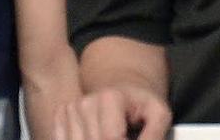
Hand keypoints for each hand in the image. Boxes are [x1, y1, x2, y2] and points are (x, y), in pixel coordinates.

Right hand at [53, 85, 170, 139]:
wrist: (121, 85)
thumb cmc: (140, 102)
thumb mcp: (159, 113)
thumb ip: (155, 135)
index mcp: (109, 99)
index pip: (110, 139)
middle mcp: (85, 104)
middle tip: (125, 136)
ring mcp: (70, 111)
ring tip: (116, 134)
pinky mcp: (60, 117)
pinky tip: (95, 136)